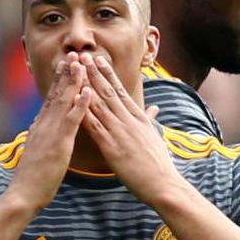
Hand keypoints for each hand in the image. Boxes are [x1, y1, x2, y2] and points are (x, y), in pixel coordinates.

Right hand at [10, 57, 91, 211]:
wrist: (24, 194)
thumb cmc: (34, 178)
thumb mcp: (39, 152)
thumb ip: (42, 138)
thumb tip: (42, 129)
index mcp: (41, 126)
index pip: (52, 98)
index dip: (60, 80)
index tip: (67, 64)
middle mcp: (44, 124)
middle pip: (56, 94)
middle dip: (66, 73)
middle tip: (75, 53)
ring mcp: (50, 132)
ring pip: (63, 101)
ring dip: (73, 81)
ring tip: (82, 63)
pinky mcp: (58, 144)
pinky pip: (71, 121)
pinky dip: (79, 105)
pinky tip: (87, 92)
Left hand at [78, 49, 182, 206]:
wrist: (164, 185)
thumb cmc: (160, 165)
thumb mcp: (156, 137)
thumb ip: (151, 120)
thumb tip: (154, 108)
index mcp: (139, 118)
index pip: (121, 91)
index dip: (108, 74)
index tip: (98, 59)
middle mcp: (129, 120)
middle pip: (108, 91)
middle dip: (94, 72)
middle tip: (82, 54)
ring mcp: (120, 132)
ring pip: (99, 103)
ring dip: (86, 84)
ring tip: (76, 69)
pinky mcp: (111, 147)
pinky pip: (94, 125)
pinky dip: (84, 110)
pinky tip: (75, 98)